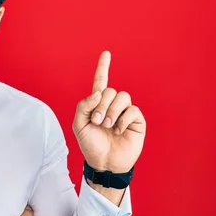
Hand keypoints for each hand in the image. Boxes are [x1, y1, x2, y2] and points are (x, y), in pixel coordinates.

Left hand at [72, 51, 146, 172]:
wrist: (103, 162)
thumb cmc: (90, 144)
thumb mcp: (79, 124)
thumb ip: (84, 106)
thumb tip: (98, 92)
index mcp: (97, 103)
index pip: (100, 81)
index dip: (103, 66)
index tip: (106, 53)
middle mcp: (112, 104)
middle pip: (110, 91)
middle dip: (101, 106)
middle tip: (97, 122)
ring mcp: (125, 112)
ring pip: (122, 97)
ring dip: (111, 112)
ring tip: (107, 126)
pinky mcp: (136, 121)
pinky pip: (132, 110)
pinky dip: (122, 120)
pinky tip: (118, 130)